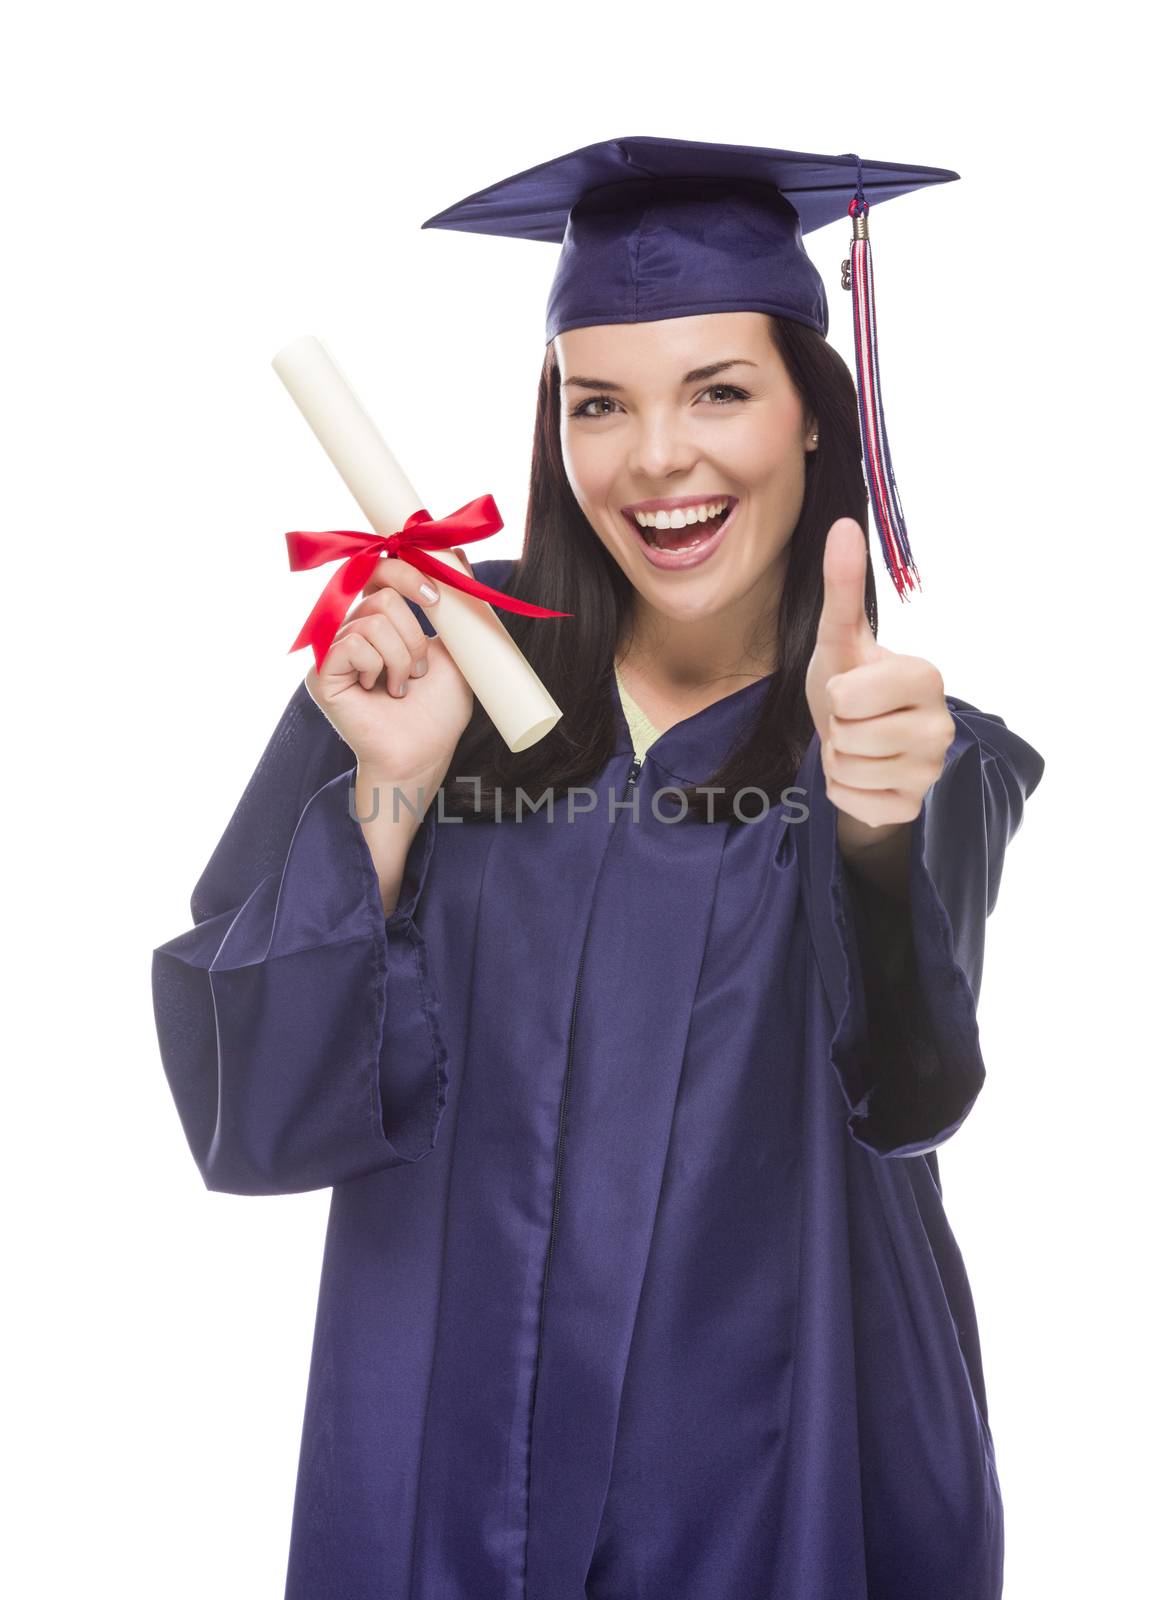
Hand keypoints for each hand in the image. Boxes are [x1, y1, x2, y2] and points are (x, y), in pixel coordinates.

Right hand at [305, 545, 475, 782]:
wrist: (425, 753)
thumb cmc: (438, 709)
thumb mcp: (456, 648)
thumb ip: (452, 603)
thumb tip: (455, 548)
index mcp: (378, 618)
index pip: (382, 571)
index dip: (408, 573)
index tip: (436, 601)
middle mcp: (350, 628)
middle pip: (381, 590)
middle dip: (413, 631)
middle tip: (419, 668)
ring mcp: (332, 650)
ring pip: (373, 620)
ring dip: (402, 657)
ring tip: (401, 686)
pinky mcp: (321, 673)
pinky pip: (353, 644)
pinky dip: (378, 667)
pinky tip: (377, 691)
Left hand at [805, 519, 954, 837]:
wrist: (854, 738)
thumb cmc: (850, 682)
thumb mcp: (839, 638)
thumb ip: (842, 587)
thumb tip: (843, 525)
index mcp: (926, 677)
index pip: (851, 696)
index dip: (838, 694)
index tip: (853, 689)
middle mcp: (941, 726)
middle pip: (850, 737)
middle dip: (837, 729)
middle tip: (853, 720)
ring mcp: (930, 771)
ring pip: (850, 770)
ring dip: (838, 759)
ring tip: (856, 743)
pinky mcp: (911, 808)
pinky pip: (853, 803)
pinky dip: (843, 791)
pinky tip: (862, 773)